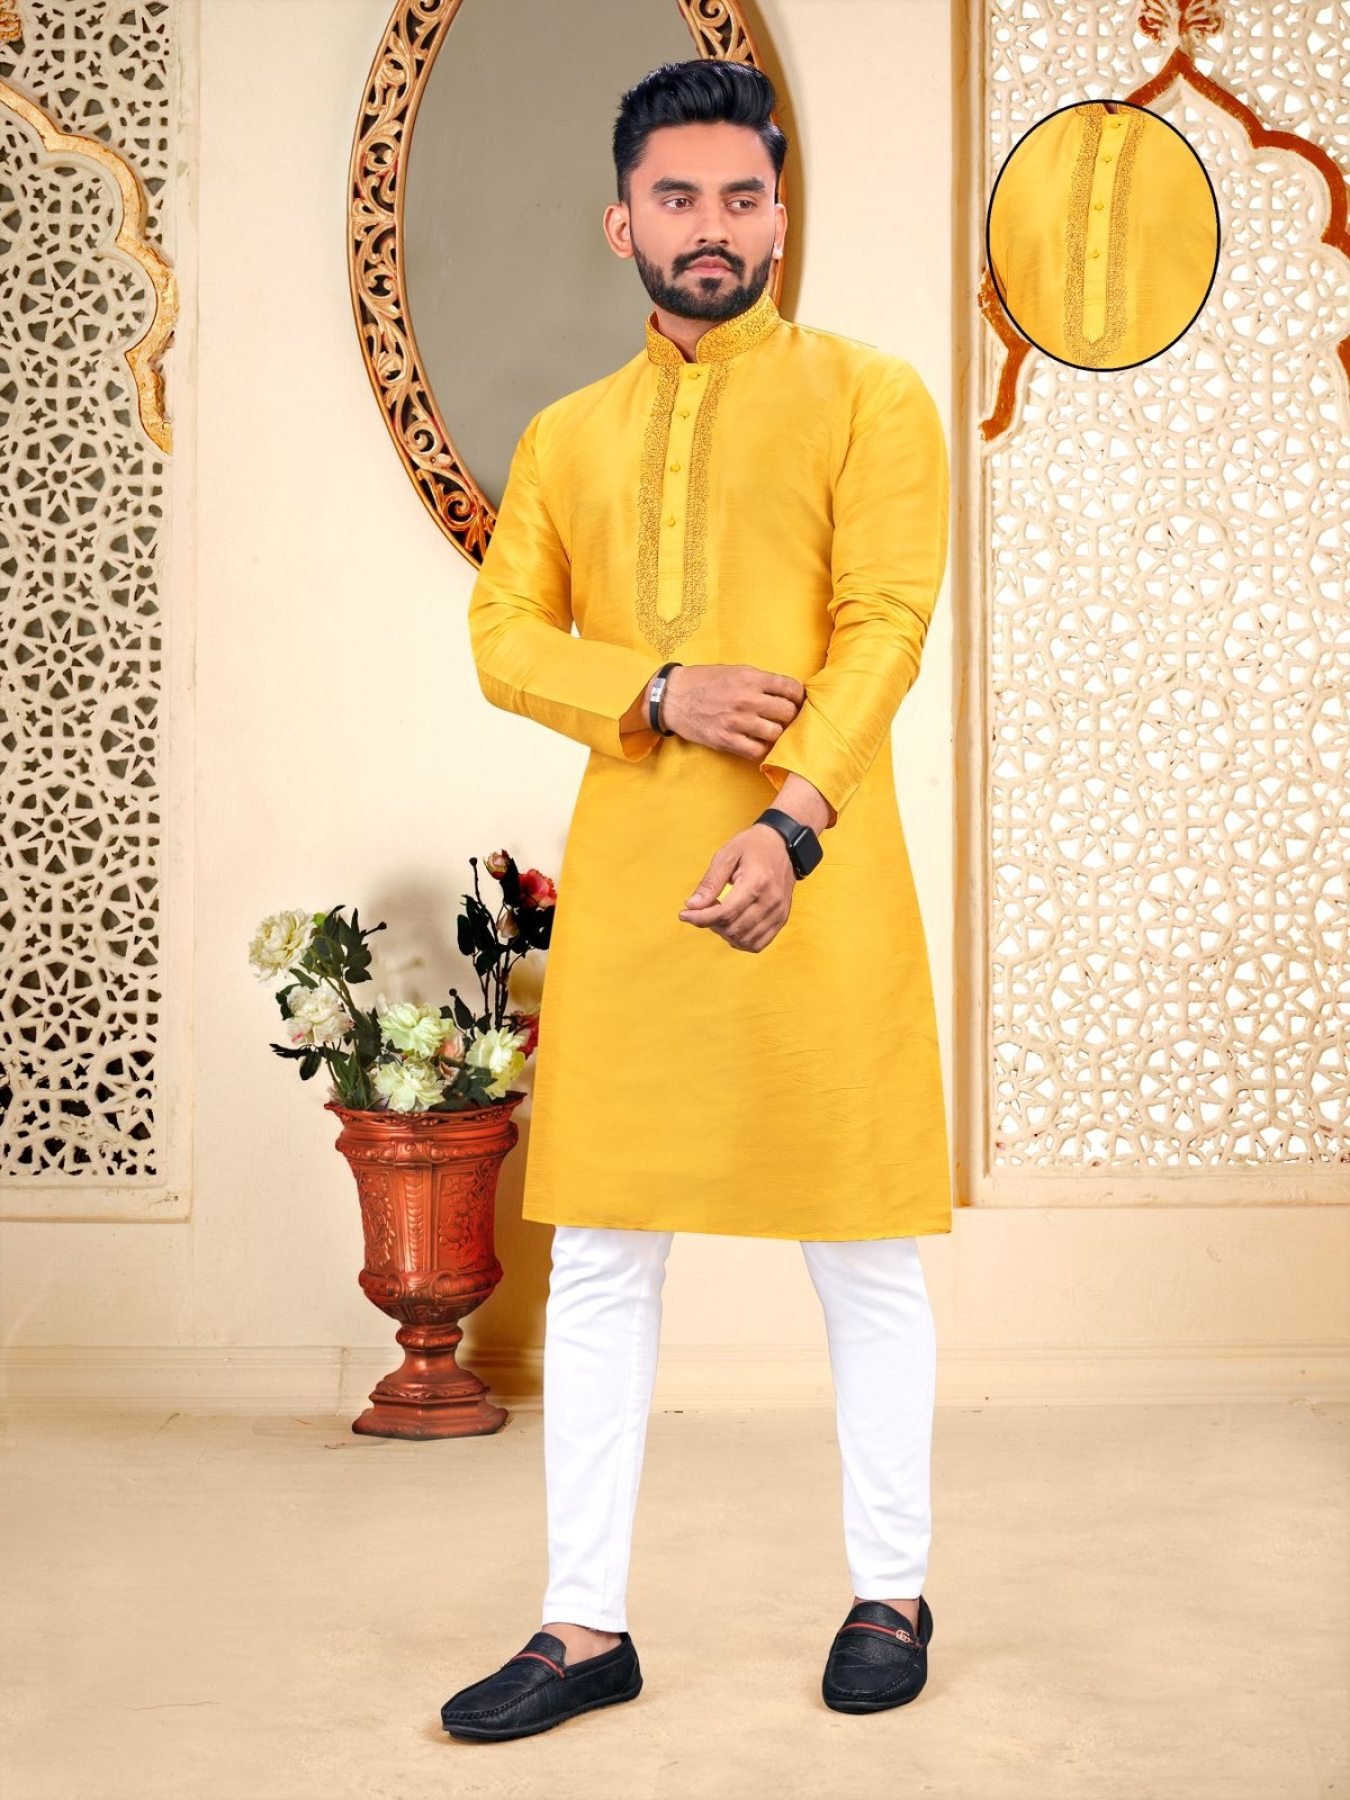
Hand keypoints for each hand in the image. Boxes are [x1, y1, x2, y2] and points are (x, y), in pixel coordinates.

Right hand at [661, 664, 804, 760]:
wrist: (673, 697)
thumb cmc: (704, 682)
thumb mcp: (734, 670)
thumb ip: (759, 681)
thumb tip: (786, 692)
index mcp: (750, 678)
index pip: (790, 688)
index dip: (799, 696)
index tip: (797, 701)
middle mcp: (747, 699)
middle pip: (788, 712)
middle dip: (790, 716)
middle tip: (785, 718)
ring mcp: (737, 721)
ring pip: (776, 733)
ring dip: (777, 733)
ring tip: (771, 730)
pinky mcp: (726, 740)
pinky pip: (758, 750)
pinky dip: (762, 748)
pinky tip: (758, 741)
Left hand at [677, 823, 795, 952]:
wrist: (783, 845)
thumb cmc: (752, 847)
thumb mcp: (727, 855)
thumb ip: (710, 882)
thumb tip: (692, 906)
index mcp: (756, 882)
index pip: (725, 912)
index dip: (700, 918)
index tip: (684, 914)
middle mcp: (770, 901)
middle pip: (733, 928)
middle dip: (711, 924)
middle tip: (703, 909)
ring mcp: (778, 912)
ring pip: (744, 940)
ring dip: (725, 933)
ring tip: (719, 915)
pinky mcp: (781, 919)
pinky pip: (757, 944)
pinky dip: (740, 940)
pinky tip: (732, 926)